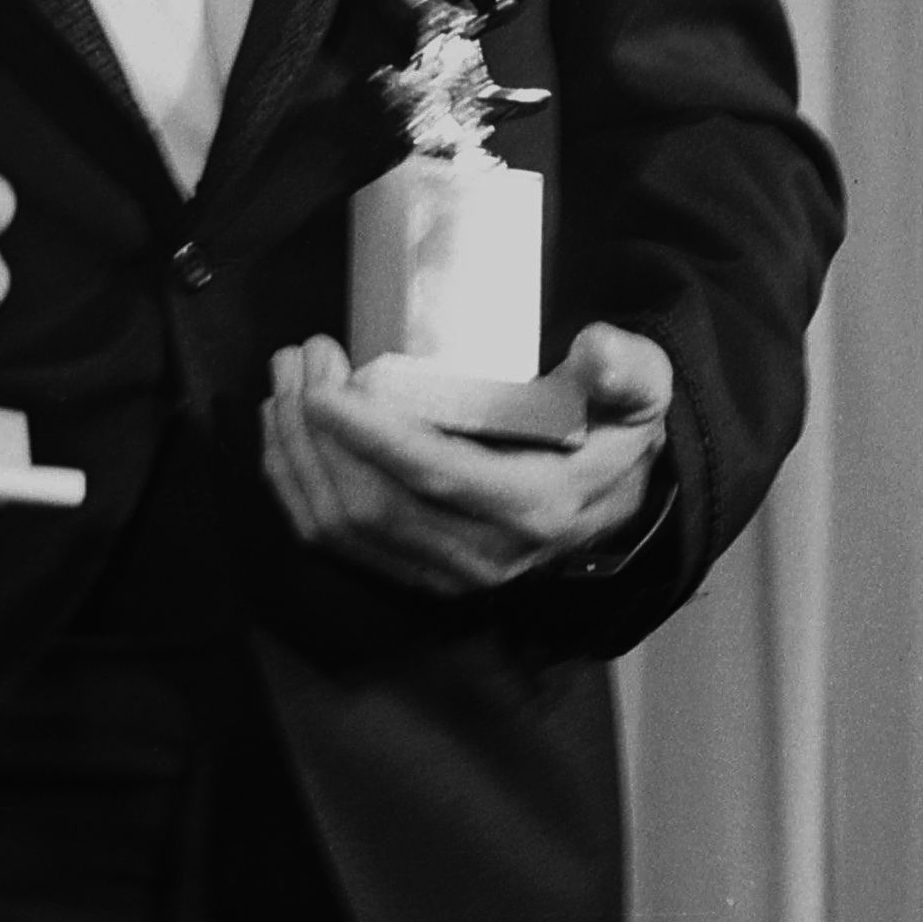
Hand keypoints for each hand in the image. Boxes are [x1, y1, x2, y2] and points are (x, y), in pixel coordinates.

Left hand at [255, 323, 672, 598]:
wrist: (614, 508)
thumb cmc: (613, 436)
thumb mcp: (641, 396)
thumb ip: (628, 370)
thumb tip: (595, 346)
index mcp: (531, 508)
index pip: (433, 477)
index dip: (369, 436)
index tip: (324, 385)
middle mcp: (479, 556)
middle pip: (369, 505)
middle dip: (315, 433)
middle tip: (298, 359)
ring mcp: (439, 575)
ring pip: (340, 527)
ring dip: (294, 455)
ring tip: (282, 382)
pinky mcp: (411, 574)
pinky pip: (334, 541)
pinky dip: (295, 487)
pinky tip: (281, 431)